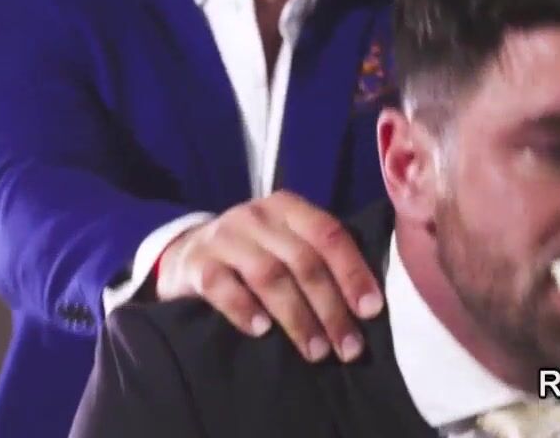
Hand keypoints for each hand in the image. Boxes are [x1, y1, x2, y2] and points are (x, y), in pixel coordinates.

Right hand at [154, 191, 383, 362]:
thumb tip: (368, 307)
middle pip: (303, 261)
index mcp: (288, 208)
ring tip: (315, 351)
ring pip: (269, 275)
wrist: (187, 253)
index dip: (353, 272)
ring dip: (297, 317)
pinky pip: (222, 286)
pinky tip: (262, 332)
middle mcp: (257, 216)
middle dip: (331, 308)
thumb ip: (319, 260)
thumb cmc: (253, 255)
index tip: (371, 311)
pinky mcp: (196, 263)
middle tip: (348, 347)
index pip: (329, 234)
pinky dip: (245, 309)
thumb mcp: (286, 244)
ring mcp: (224, 237)